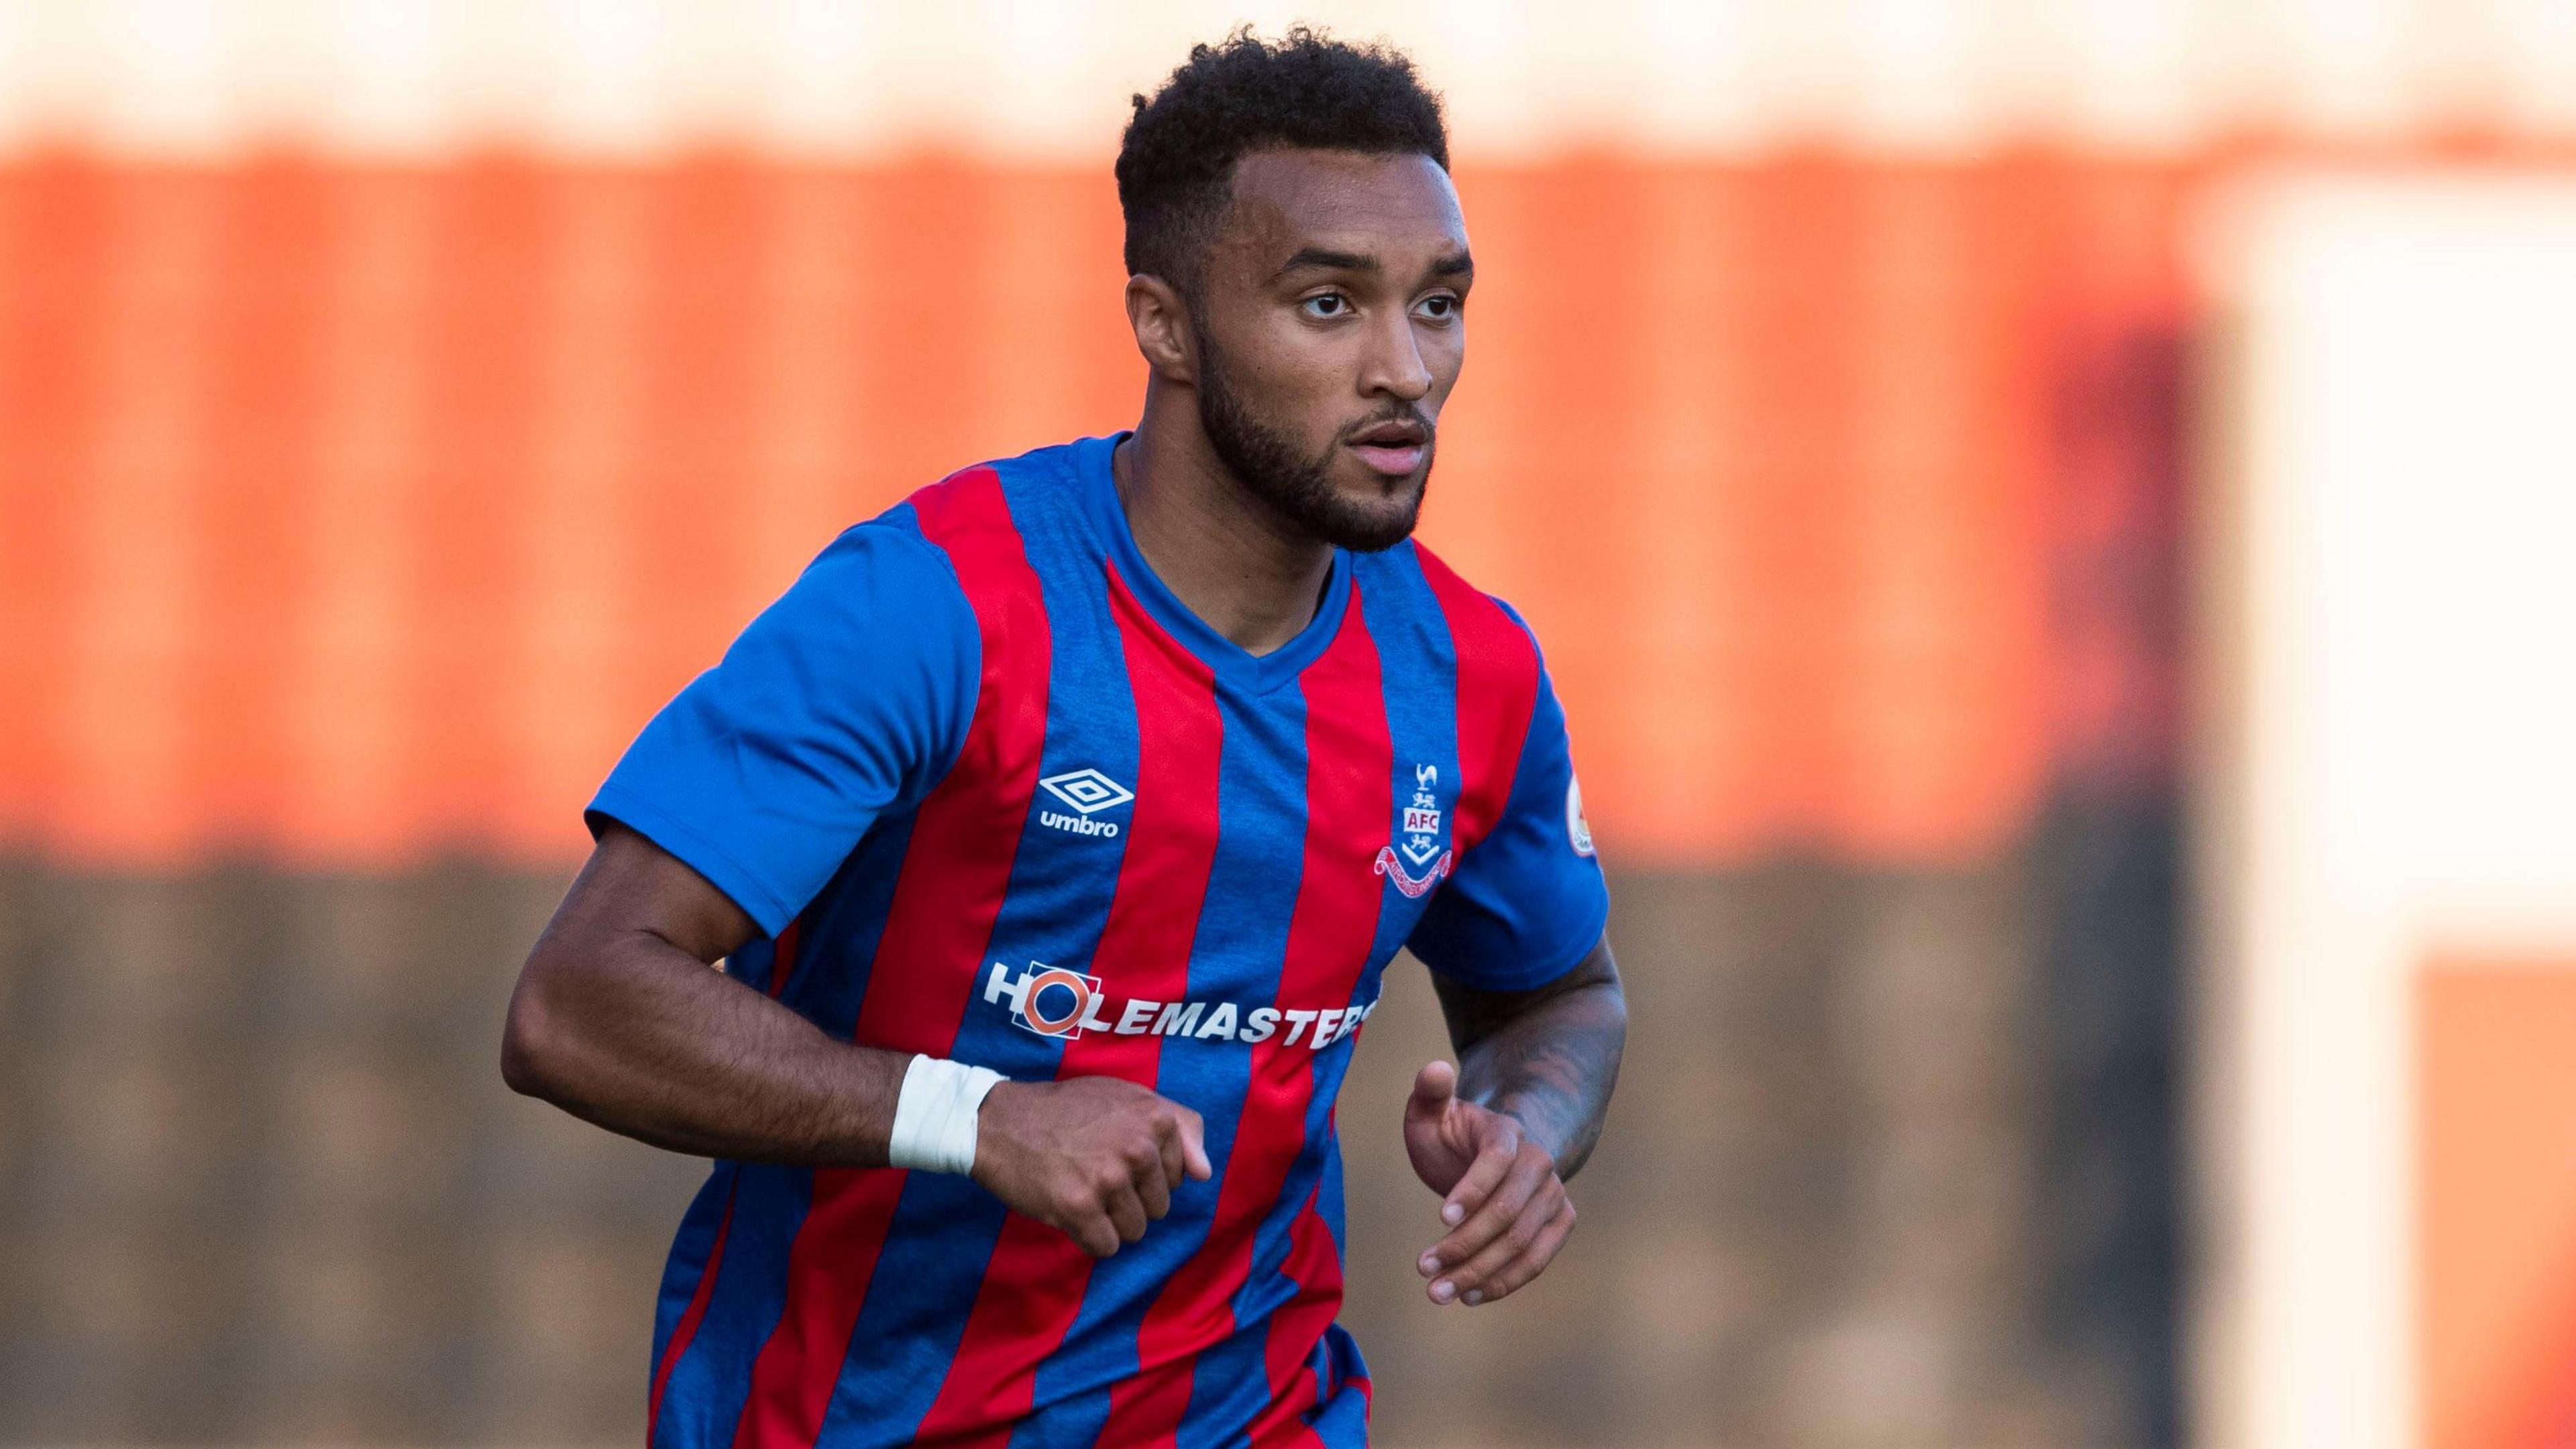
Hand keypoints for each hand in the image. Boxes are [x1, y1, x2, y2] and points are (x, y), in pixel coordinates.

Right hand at [970, 1076, 1211, 1256]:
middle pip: (1158, 1209)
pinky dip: (1089, 1237)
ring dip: (1109, 1221)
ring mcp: (1109, 1178)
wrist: (1001, 1121)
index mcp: (1156, 1119)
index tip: (1116, 1156)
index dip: (1147, 1175)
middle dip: (1129, 1200)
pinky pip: (1106, 1246)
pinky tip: (1069, 1209)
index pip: (1178, 1177)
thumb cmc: (1066, 1110)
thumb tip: (1204, 1173)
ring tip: (1081, 1189)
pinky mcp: (1079, 1207)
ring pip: (1134, 1231)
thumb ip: (1179, 1126)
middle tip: (1093, 1173)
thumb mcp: (1127, 1096)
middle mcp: (1138, 1148)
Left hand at [1401, 1060, 1575, 1306]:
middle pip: (1509, 1212)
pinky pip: (1537, 1260)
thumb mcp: (1431, 1112)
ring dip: (1480, 1272)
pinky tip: (1468, 1296)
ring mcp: (1554, 1195)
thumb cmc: (1452, 1135)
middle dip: (1466, 1244)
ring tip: (1438, 1292)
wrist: (1490, 1156)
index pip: (1498, 1160)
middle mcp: (1538, 1163)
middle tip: (1423, 1268)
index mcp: (1507, 1132)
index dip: (1472, 1189)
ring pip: (1523, 1243)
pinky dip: (1504, 1281)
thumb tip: (1434, 1069)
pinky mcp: (1560, 1223)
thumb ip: (1430, 1093)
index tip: (1441, 1218)